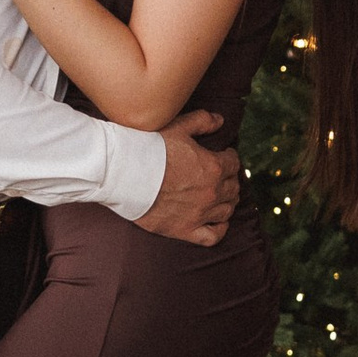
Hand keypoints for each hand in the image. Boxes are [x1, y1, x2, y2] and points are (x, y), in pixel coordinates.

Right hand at [142, 111, 237, 247]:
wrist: (123, 173)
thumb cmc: (149, 147)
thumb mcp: (178, 127)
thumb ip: (202, 121)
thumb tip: (221, 120)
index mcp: (213, 167)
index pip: (233, 163)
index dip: (229, 157)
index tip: (224, 156)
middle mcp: (211, 192)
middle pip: (233, 187)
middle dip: (229, 179)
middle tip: (221, 175)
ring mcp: (199, 214)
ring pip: (226, 210)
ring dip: (227, 202)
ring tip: (220, 196)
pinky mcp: (185, 230)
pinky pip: (213, 236)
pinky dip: (220, 229)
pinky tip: (218, 222)